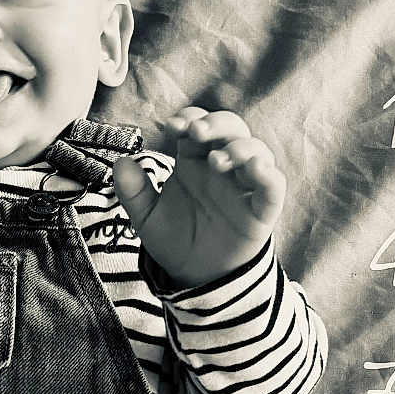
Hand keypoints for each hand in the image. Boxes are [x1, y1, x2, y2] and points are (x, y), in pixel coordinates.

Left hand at [112, 108, 285, 287]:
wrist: (195, 275)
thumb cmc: (174, 239)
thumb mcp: (146, 218)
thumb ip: (133, 192)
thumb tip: (120, 164)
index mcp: (194, 160)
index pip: (197, 125)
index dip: (189, 118)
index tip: (173, 126)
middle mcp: (222, 166)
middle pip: (231, 128)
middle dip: (216, 123)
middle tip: (197, 132)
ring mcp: (244, 185)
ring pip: (256, 150)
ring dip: (239, 147)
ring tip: (217, 161)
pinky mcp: (262, 208)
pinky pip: (274, 185)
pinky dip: (268, 174)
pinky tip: (255, 170)